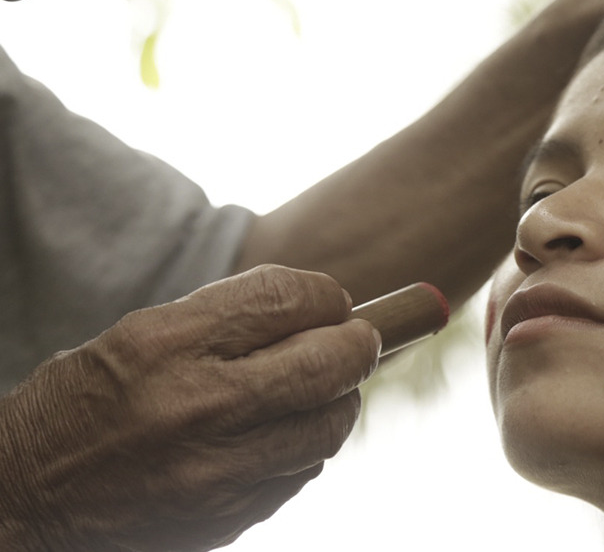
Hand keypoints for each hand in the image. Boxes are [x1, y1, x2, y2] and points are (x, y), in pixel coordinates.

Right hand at [0, 265, 380, 550]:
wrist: (23, 500)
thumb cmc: (83, 404)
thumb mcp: (139, 337)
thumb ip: (228, 320)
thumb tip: (324, 310)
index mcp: (166, 344)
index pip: (286, 298)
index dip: (324, 295)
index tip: (331, 302)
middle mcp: (196, 406)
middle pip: (327, 364)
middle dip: (358, 345)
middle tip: (360, 340)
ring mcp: (215, 471)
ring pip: (327, 426)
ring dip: (337, 401)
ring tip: (319, 390)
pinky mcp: (226, 517)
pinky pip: (300, 472)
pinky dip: (304, 448)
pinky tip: (280, 436)